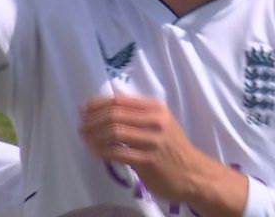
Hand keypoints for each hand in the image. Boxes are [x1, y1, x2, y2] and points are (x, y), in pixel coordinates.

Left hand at [80, 94, 246, 216]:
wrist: (193, 173)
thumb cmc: (172, 147)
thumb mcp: (161, 123)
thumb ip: (138, 114)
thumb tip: (103, 109)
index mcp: (156, 108)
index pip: (119, 100)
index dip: (97, 104)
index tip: (83, 109)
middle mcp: (155, 121)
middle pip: (114, 114)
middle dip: (92, 120)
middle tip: (81, 127)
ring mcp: (152, 141)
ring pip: (114, 132)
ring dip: (94, 135)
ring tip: (85, 140)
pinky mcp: (148, 160)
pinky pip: (118, 153)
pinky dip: (102, 151)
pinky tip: (96, 153)